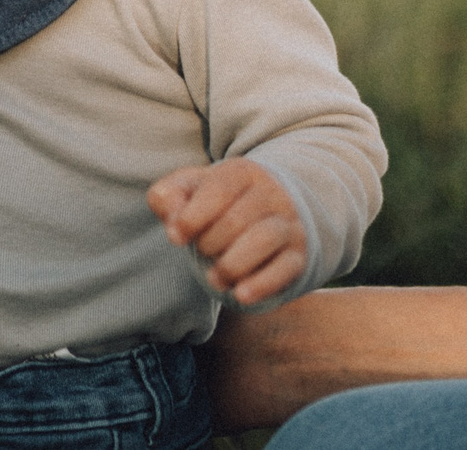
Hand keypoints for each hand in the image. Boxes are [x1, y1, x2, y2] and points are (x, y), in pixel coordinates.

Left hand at [149, 159, 306, 307]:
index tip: (175, 237)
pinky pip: (285, 269)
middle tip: (202, 251)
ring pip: (263, 240)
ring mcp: (288, 224)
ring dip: (231, 265)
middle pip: (236, 220)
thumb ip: (168, 195)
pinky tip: (241, 294)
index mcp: (242, 172)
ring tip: (214, 279)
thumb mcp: (192, 190)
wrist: (273, 210)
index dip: (192, 217)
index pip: (219, 189)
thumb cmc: (220, 203)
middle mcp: (271, 194)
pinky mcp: (298, 255)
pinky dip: (262, 284)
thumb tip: (171, 219)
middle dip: (209, 244)